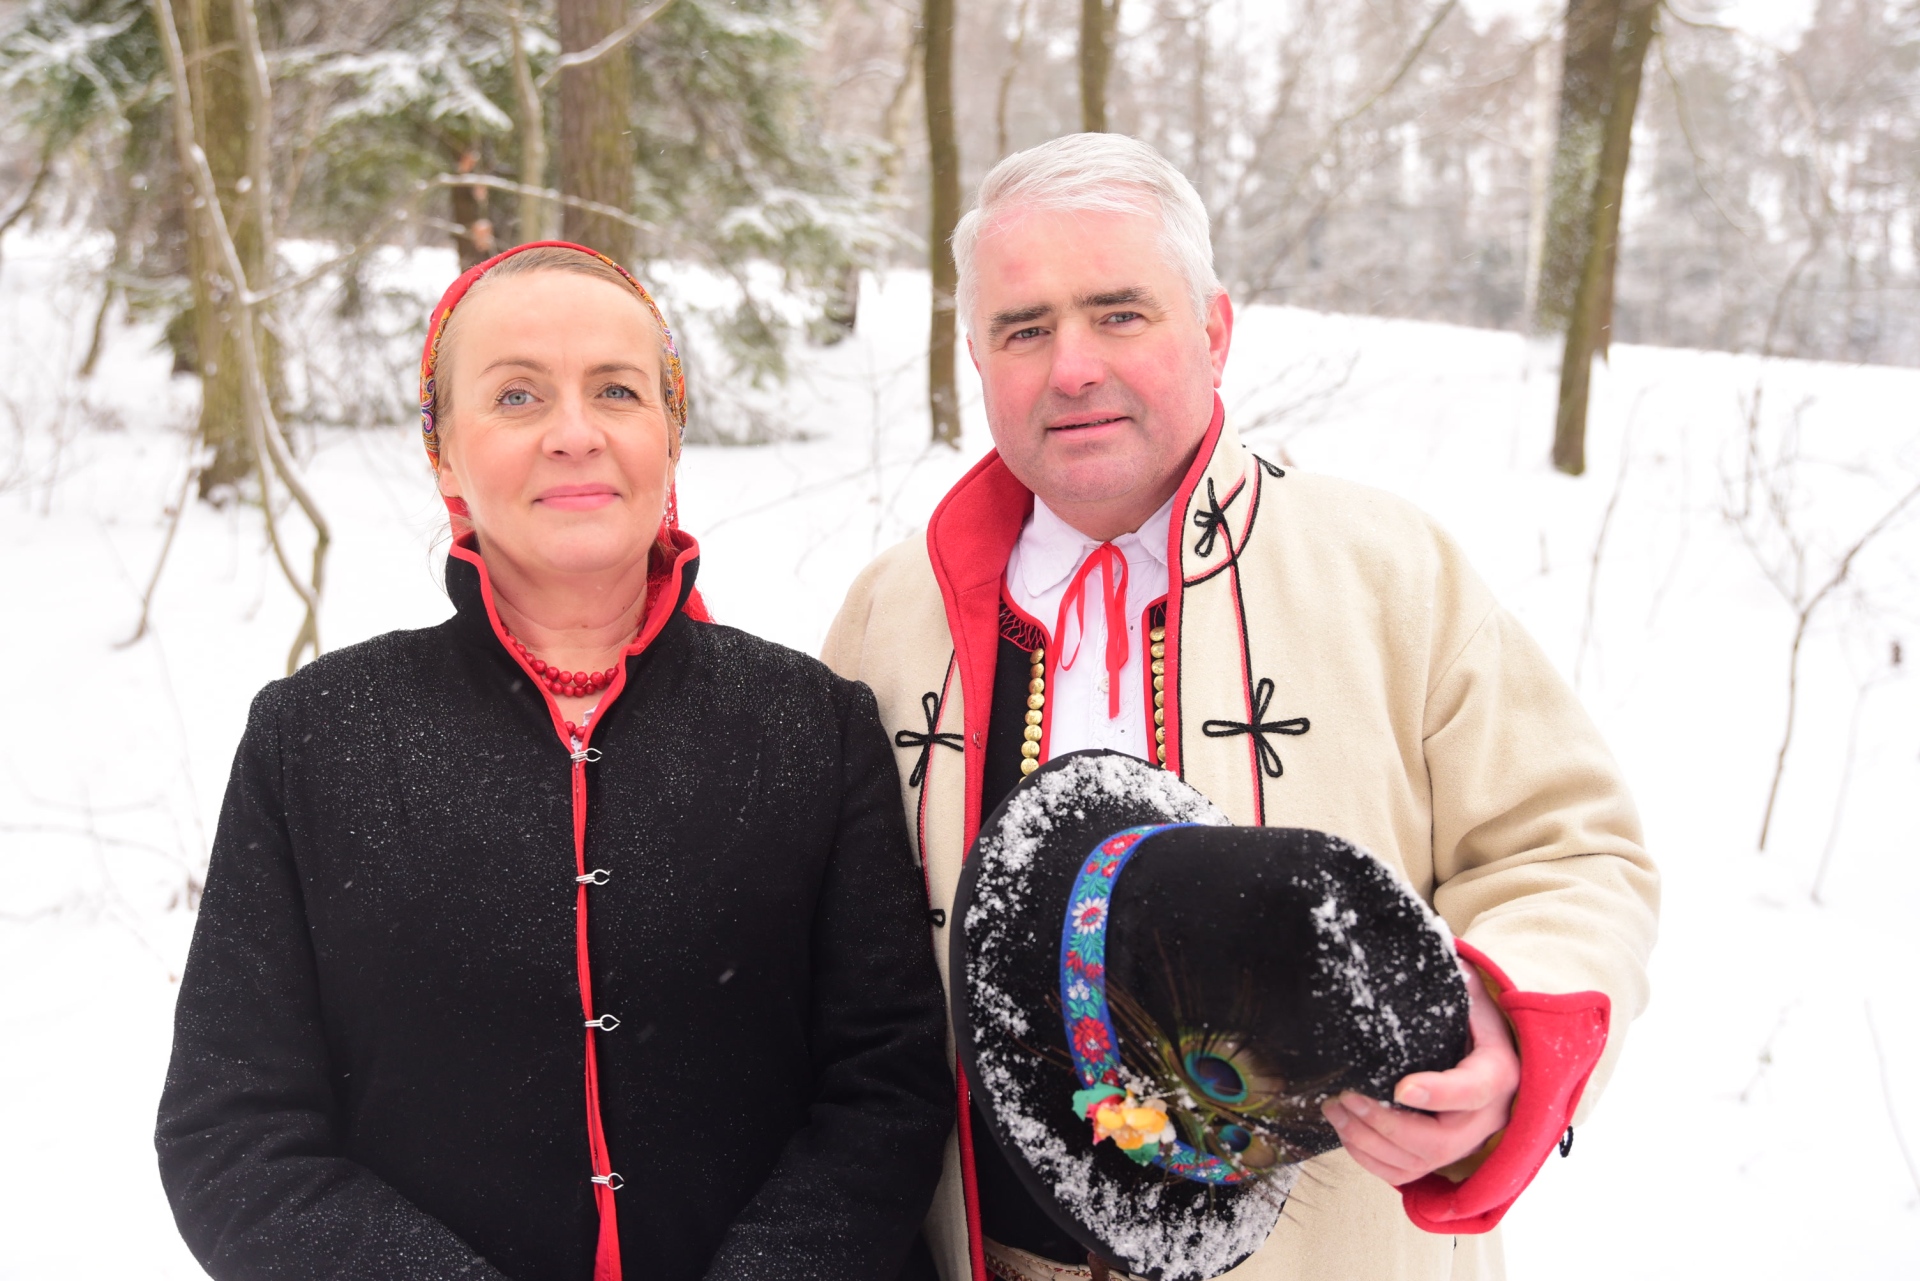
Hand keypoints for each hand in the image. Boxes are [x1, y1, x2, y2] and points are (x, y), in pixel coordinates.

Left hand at [1321, 960, 1519, 1186]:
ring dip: (1367, 1140)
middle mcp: (1485, 1119)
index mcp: (1498, 1074)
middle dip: (1385, 1122)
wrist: (1496, 1064)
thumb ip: (1458, 984)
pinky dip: (1369, 1159)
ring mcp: (1463, 1145)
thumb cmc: (1477, 1028)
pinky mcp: (1440, 1160)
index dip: (1438, 1092)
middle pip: (1439, 1142)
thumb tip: (1436, 953)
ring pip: (1417, 1163)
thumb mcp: (1476, 1000)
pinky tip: (1345, 1129)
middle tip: (1347, 1096)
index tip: (1400, 1087)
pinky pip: (1403, 1175)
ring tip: (1335, 1107)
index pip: (1473, 1090)